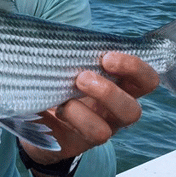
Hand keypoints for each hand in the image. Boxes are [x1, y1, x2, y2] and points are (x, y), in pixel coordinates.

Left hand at [21, 52, 159, 166]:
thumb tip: (60, 36)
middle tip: (82, 77)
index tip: (107, 57)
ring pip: (117, 125)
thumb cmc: (53, 78)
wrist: (31, 112)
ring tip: (68, 94)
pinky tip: (56, 107)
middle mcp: (115, 109)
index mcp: (118, 84)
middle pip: (134, 109)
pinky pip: (94, 133)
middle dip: (110, 91)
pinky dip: (75, 118)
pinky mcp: (84, 141)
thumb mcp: (64, 62)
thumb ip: (72, 51)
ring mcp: (102, 127)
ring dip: (93, 106)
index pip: (145, 78)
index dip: (134, 67)